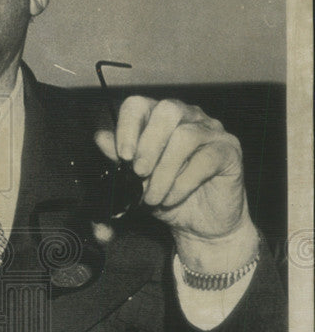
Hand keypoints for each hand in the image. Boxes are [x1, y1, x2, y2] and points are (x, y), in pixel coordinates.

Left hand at [94, 97, 257, 271]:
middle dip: (148, 144)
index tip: (123, 155)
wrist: (200, 226)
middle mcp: (188, 118)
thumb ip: (119, 159)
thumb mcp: (136, 182)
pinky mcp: (229, 151)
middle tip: (139, 173)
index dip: (128, 126)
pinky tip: (172, 198)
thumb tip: (101, 137)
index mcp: (160, 120)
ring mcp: (212, 132)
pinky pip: (205, 159)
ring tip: (154, 197)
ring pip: (185, 136)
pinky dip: (183, 183)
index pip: (139, 105)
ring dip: (164, 171)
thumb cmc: (168, 198)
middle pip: (167, 110)